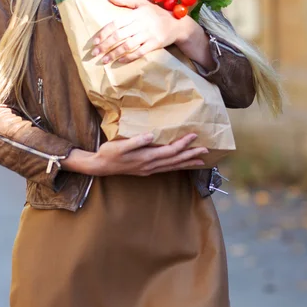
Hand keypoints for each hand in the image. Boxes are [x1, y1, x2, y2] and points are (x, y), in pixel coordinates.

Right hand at [62, 133, 208, 176]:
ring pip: (173, 166)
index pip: (170, 151)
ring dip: (187, 163)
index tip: (194, 136)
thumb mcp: (120, 145)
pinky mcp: (146, 170)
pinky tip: (181, 164)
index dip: (183, 144)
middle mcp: (150, 165)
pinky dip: (177, 166)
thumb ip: (136, 141)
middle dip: (191, 155)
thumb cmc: (109, 153)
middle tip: (206, 150)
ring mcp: (149, 169)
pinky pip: (167, 169)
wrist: (100, 166)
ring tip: (200, 161)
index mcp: (146, 157)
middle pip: (175, 160)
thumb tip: (151, 135)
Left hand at [91, 0, 180, 63]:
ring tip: (104, 60)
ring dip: (114, 54)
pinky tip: (120, 61)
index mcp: (135, 15)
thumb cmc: (157, 13)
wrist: (177, 24)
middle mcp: (140, 24)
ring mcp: (148, 35)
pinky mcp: (154, 44)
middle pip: (119, 36)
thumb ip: (125, 1)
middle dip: (105, 45)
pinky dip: (128, 57)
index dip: (104, 33)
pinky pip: (139, 52)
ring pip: (127, 46)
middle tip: (94, 53)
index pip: (115, 23)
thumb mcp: (142, 3)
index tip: (95, 41)